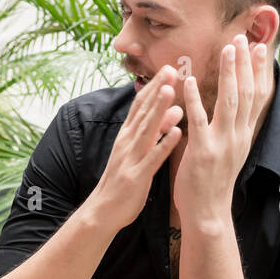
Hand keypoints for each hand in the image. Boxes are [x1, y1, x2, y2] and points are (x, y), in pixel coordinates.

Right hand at [84, 65, 183, 235]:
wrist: (103, 211)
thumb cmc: (123, 181)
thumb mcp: (134, 152)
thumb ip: (153, 133)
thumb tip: (172, 112)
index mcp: (127, 136)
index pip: (140, 105)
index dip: (153, 86)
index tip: (168, 67)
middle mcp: (127, 143)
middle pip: (143, 112)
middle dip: (157, 90)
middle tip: (171, 69)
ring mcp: (131, 159)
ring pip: (146, 130)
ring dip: (158, 110)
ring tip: (171, 91)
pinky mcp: (136, 176)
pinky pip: (152, 158)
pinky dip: (163, 145)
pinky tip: (176, 133)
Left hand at [172, 35, 272, 227]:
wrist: (208, 213)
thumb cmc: (213, 183)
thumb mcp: (230, 152)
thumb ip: (232, 129)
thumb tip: (236, 109)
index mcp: (244, 136)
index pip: (256, 97)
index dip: (258, 71)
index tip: (259, 48)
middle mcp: (238, 137)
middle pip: (247, 93)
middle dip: (246, 64)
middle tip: (243, 39)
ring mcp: (222, 144)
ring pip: (229, 102)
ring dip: (228, 74)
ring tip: (226, 50)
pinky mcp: (202, 152)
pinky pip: (198, 121)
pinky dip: (194, 100)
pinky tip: (189, 82)